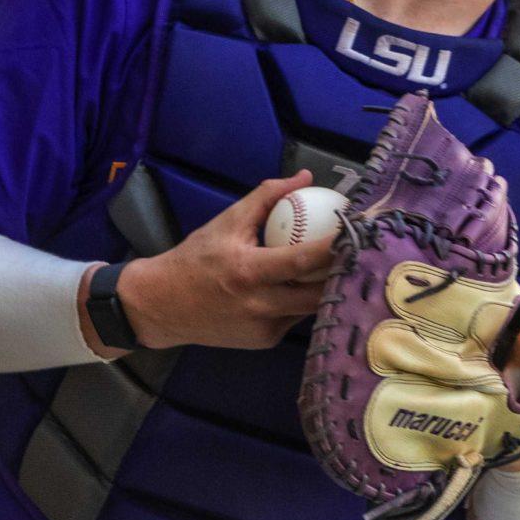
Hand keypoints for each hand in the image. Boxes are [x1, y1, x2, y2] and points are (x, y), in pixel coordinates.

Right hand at [111, 171, 335, 350]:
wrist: (161, 306)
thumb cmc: (195, 259)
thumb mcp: (227, 222)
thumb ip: (266, 197)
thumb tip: (304, 178)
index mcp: (248, 272)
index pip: (302, 261)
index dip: (333, 248)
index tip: (355, 233)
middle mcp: (259, 305)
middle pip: (318, 293)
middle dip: (341, 274)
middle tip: (358, 252)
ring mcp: (264, 329)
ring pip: (309, 308)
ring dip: (323, 288)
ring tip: (337, 267)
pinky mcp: (265, 341)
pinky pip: (294, 318)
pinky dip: (299, 302)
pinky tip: (298, 287)